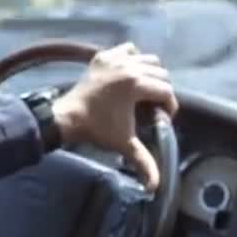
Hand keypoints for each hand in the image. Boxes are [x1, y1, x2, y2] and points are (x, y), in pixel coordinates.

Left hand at [52, 42, 178, 189]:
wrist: (67, 116)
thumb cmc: (98, 129)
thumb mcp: (125, 144)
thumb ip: (144, 162)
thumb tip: (154, 187)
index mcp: (137, 84)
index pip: (167, 91)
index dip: (169, 107)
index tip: (162, 119)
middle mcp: (129, 66)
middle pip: (161, 74)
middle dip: (161, 91)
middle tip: (152, 107)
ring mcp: (115, 58)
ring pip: (147, 59)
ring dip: (150, 74)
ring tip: (143, 92)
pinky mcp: (103, 56)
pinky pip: (127, 48)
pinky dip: (131, 57)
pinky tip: (128, 73)